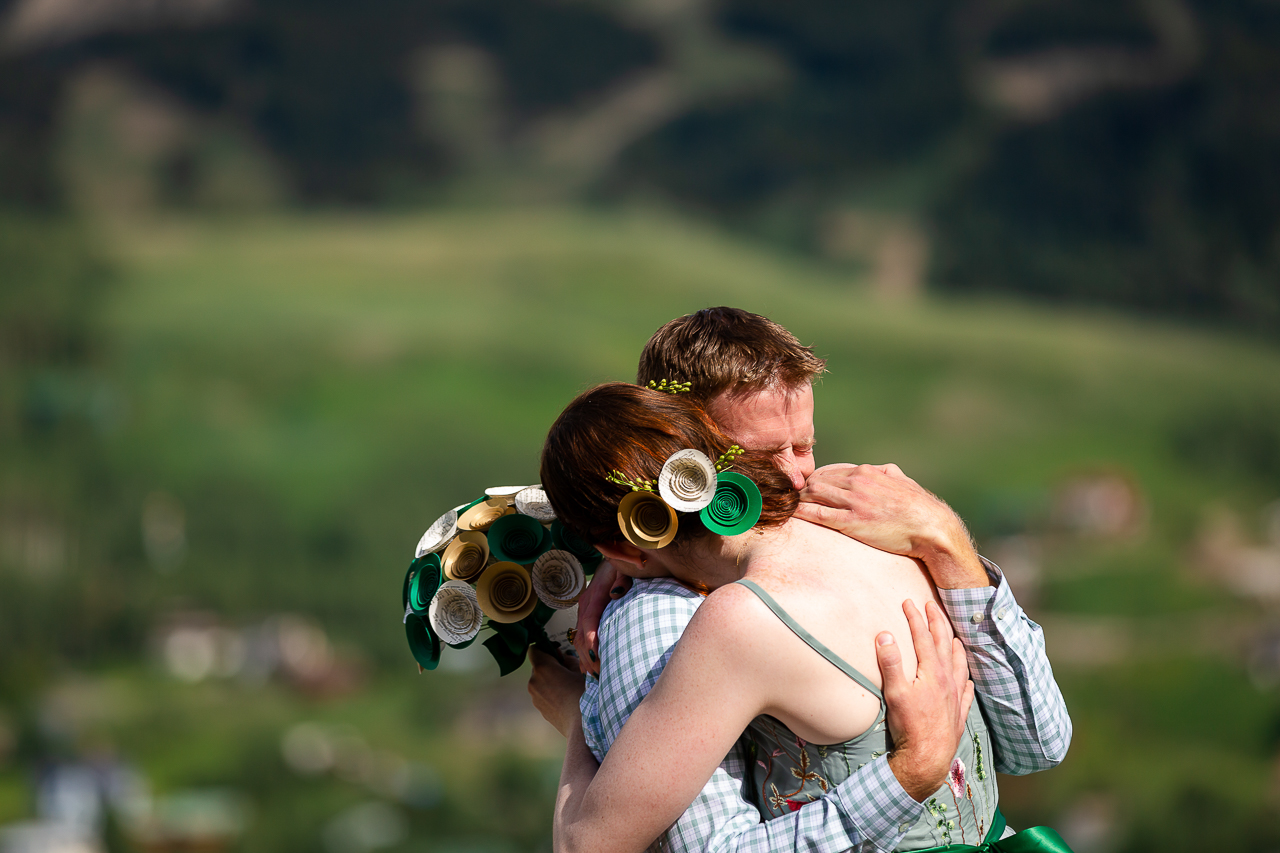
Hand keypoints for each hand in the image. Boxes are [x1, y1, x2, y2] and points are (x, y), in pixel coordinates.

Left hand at [528, 648, 587, 738]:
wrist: (581, 726)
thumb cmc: (584, 694)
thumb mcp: (580, 670)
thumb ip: (567, 659)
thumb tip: (560, 656)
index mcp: (542, 667)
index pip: (534, 649)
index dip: (545, 648)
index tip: (558, 653)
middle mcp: (533, 681)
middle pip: (538, 666)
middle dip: (550, 665)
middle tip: (568, 671)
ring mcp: (535, 696)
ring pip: (540, 680)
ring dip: (550, 680)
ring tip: (568, 687)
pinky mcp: (539, 708)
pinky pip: (542, 693)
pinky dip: (551, 692)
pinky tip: (566, 699)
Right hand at [572, 561, 631, 675]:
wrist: (615, 559)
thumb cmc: (624, 566)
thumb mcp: (626, 569)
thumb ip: (623, 580)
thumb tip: (615, 593)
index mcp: (594, 596)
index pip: (589, 622)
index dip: (591, 642)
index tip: (597, 659)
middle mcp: (585, 605)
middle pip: (580, 635)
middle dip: (588, 656)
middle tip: (600, 675)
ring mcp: (584, 610)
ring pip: (577, 638)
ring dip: (584, 657)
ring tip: (594, 676)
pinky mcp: (587, 614)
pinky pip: (580, 636)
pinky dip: (583, 653)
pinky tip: (587, 667)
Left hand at [796, 463, 987, 587]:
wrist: (930, 527)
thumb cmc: (918, 506)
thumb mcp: (902, 481)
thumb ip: (888, 473)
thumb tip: (883, 469)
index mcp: (866, 472)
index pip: (830, 472)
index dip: (813, 481)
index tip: (803, 489)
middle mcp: (857, 483)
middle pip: (817, 481)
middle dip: (801, 490)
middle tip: (788, 499)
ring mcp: (854, 503)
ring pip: (814, 495)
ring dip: (798, 500)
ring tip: (785, 507)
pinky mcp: (852, 522)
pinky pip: (819, 515)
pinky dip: (802, 513)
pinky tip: (791, 515)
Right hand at [879, 600, 974, 801]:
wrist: (927, 757)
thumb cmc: (909, 725)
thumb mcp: (895, 692)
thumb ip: (891, 662)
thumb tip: (885, 635)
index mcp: (932, 672)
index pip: (923, 637)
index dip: (916, 617)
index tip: (909, 602)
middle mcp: (947, 680)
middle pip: (944, 644)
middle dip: (937, 622)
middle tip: (932, 606)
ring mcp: (955, 696)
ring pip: (959, 664)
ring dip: (955, 646)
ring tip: (953, 636)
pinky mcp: (958, 712)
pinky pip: (966, 690)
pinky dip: (966, 678)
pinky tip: (967, 679)